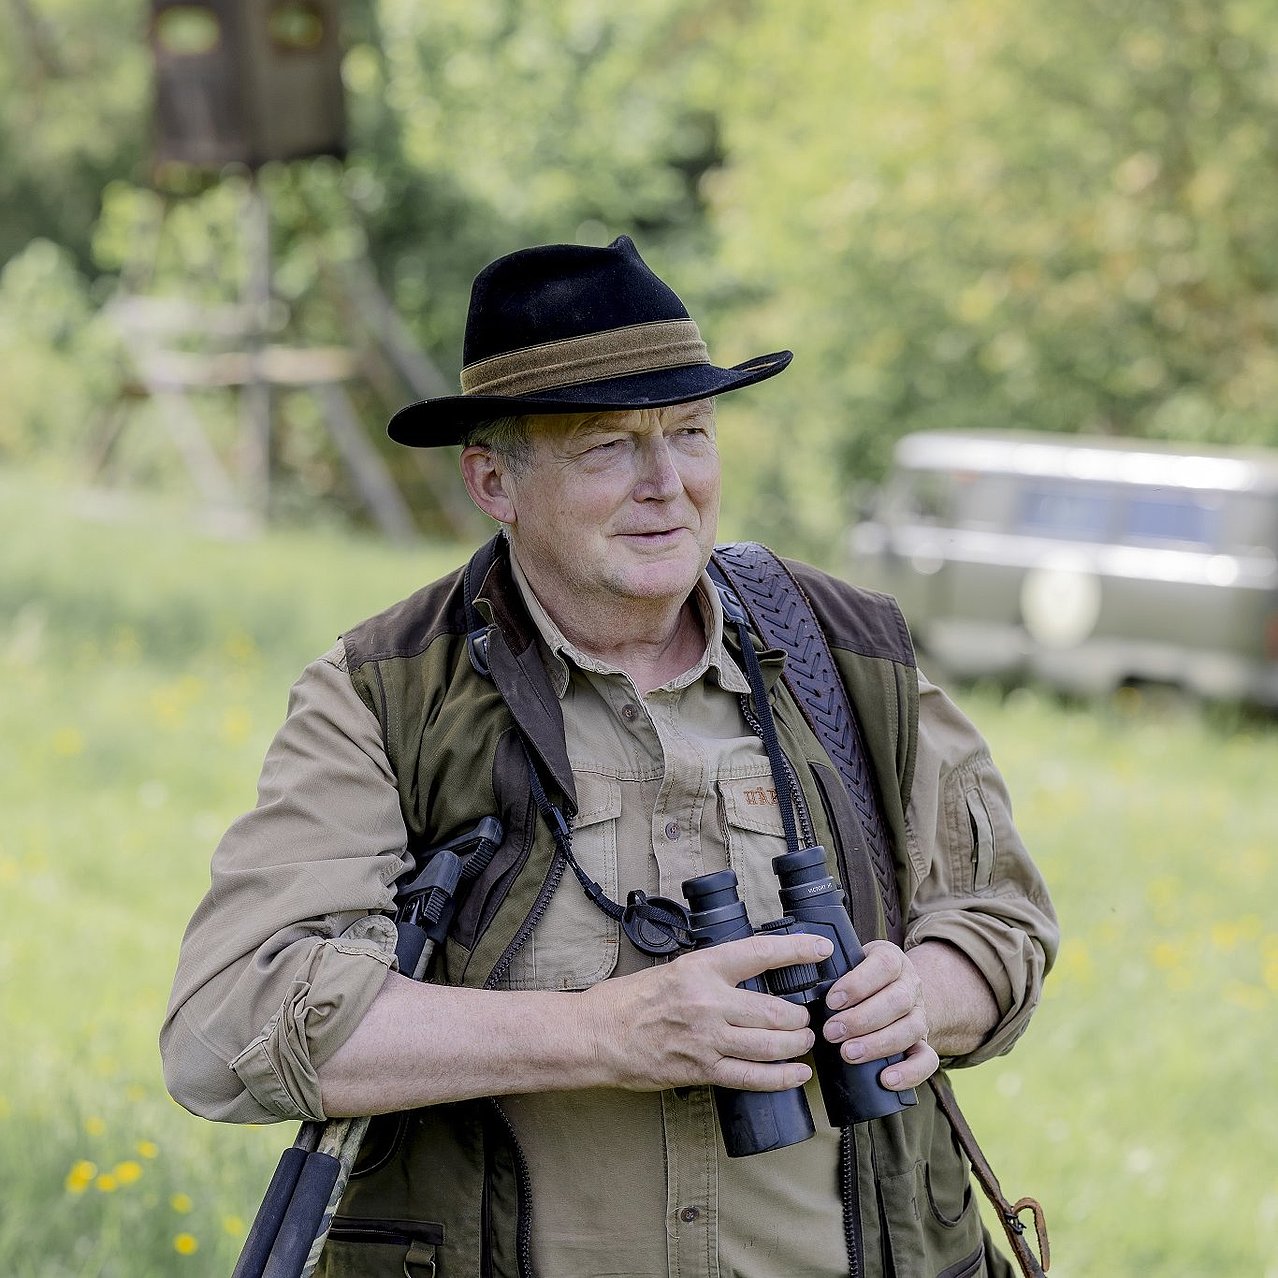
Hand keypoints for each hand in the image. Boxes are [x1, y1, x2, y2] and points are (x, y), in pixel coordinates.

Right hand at [583, 932, 833, 1092]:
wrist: (598, 1034)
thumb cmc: (631, 999)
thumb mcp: (675, 970)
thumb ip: (712, 975)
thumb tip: (749, 978)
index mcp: (701, 967)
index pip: (760, 952)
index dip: (796, 950)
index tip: (822, 948)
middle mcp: (708, 1001)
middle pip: (774, 1010)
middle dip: (800, 1016)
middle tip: (807, 1017)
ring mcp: (706, 1039)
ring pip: (770, 1044)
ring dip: (796, 1044)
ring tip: (804, 1041)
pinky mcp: (701, 1070)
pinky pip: (751, 1077)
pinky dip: (780, 1077)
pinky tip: (797, 1074)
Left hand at [821, 940, 938, 1090]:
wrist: (894, 991)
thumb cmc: (861, 980)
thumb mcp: (850, 964)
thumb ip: (833, 971)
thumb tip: (801, 984)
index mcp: (892, 960)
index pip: (884, 965)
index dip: (858, 983)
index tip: (832, 1000)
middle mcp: (911, 985)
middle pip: (897, 1000)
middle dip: (861, 1019)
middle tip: (831, 1032)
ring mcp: (920, 1015)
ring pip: (910, 1029)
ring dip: (877, 1044)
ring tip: (848, 1053)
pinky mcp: (924, 1043)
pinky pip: (927, 1059)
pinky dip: (909, 1072)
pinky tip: (886, 1079)